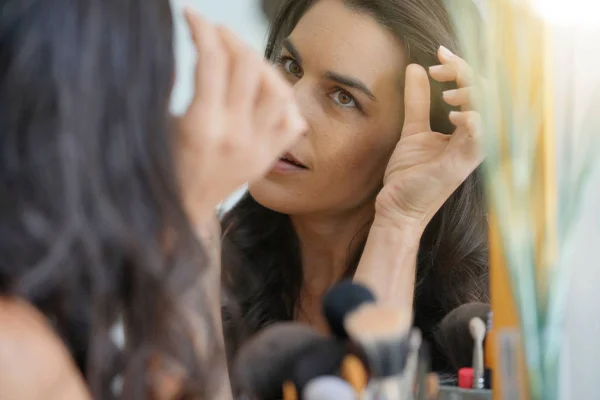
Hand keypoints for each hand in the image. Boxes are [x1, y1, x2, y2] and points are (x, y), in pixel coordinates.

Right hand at [177, 9, 306, 223]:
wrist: (182, 211)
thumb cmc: (163, 165)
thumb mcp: (159, 124)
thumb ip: (181, 87)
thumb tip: (200, 49)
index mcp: (202, 125)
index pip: (212, 59)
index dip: (202, 28)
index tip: (192, 16)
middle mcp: (236, 135)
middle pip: (248, 66)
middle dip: (230, 37)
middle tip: (216, 32)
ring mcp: (258, 147)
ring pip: (278, 89)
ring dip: (261, 65)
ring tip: (242, 59)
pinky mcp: (268, 158)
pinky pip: (292, 121)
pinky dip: (283, 102)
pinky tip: (264, 92)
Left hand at [375, 46, 482, 232]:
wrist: (397, 207)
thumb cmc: (409, 175)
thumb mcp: (413, 129)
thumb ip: (417, 100)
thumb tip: (415, 68)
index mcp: (468, 130)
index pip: (477, 90)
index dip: (461, 67)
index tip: (438, 54)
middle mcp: (475, 139)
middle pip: (487, 95)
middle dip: (466, 73)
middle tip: (438, 65)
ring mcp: (471, 153)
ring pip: (489, 112)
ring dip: (472, 95)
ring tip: (447, 94)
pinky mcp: (462, 166)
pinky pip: (479, 140)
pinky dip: (473, 122)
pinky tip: (455, 115)